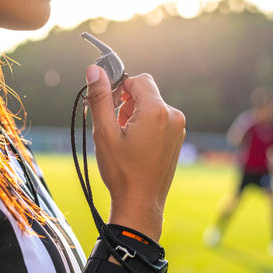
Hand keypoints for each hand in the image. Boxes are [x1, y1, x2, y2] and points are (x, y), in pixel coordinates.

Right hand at [86, 65, 185, 240]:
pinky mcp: (177, 139)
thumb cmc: (122, 171)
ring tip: (124, 137)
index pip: (139, 80)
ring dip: (136, 114)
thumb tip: (94, 69)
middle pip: (146, 92)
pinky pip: (160, 120)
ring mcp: (178, 129)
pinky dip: (146, 125)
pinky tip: (135, 144)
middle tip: (114, 124)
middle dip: (127, 102)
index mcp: (157, 111)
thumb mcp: (104, 133)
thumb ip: (100, 98)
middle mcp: (173, 116)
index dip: (120, 87)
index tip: (108, 103)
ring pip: (153, 106)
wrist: (140, 203)